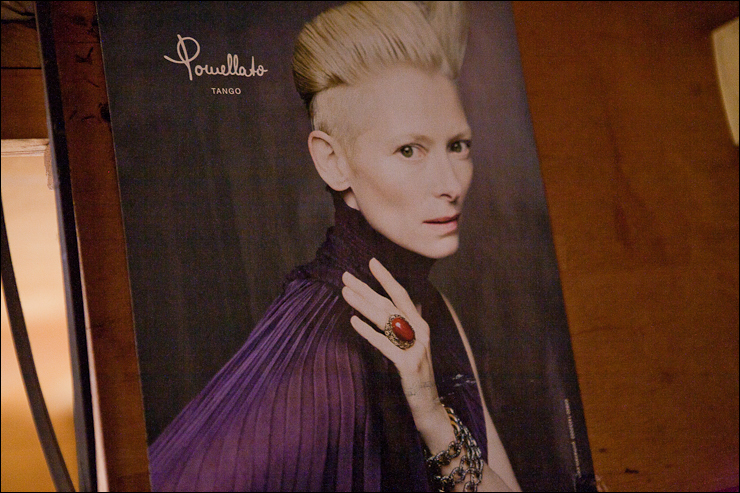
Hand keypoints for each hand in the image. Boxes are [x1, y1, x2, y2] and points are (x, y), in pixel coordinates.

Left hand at [341, 258, 442, 417]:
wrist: (429, 405)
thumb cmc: (415, 375)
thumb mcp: (411, 347)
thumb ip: (402, 328)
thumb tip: (386, 308)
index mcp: (420, 325)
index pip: (402, 295)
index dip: (386, 277)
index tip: (371, 261)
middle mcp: (420, 332)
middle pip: (388, 304)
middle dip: (365, 288)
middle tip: (345, 276)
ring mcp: (416, 347)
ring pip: (384, 320)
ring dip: (362, 304)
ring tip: (344, 293)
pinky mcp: (408, 364)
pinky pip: (384, 343)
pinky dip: (367, 331)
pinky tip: (353, 321)